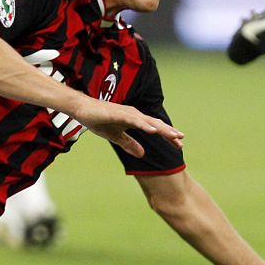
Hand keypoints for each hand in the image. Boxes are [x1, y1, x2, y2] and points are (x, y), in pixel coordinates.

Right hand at [67, 96, 182, 157]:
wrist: (82, 110)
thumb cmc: (98, 120)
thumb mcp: (115, 136)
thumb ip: (129, 144)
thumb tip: (142, 154)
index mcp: (134, 120)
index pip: (154, 128)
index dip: (166, 136)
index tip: (179, 145)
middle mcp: (134, 114)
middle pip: (155, 124)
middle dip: (169, 132)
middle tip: (182, 141)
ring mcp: (126, 113)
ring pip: (148, 122)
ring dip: (161, 129)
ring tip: (173, 136)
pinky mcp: (118, 113)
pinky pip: (134, 120)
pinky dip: (144, 125)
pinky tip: (152, 130)